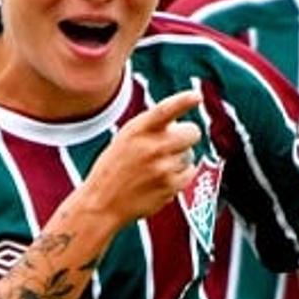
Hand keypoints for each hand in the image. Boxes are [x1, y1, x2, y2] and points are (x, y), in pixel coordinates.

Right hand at [76, 90, 203, 225]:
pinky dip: (181, 175)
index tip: (196, 96)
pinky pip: (190, 173)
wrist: (102, 202)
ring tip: (156, 167)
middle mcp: (152, 147)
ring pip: (190, 154)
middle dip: (187, 135)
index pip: (164, 110)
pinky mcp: (171, 186)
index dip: (182, 101)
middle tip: (174, 143)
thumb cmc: (113, 168)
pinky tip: (161, 178)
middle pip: (192, 132)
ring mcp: (163, 167)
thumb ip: (150, 128)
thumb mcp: (125, 139)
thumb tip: (179, 123)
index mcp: (137, 130)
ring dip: (179, 158)